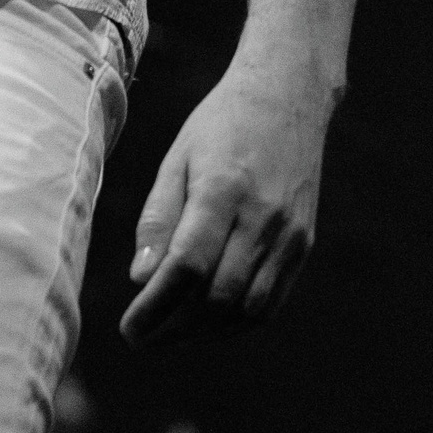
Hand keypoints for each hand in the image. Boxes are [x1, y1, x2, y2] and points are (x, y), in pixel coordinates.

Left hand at [118, 51, 335, 346]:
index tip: (128, 329)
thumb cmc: (221, 124)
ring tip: (171, 334)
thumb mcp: (178, 157)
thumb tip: (139, 279)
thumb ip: (158, 218)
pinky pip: (271, 302)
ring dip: (205, 333)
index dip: (155, 308)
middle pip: (217, 298)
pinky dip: (237, 323)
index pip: (187, 268)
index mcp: (223, 190)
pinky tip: (208, 323)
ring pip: (246, 309)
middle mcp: (262, 217)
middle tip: (143, 337)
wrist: (287, 96)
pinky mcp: (304, 244)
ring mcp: (289, 234)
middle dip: (174, 328)